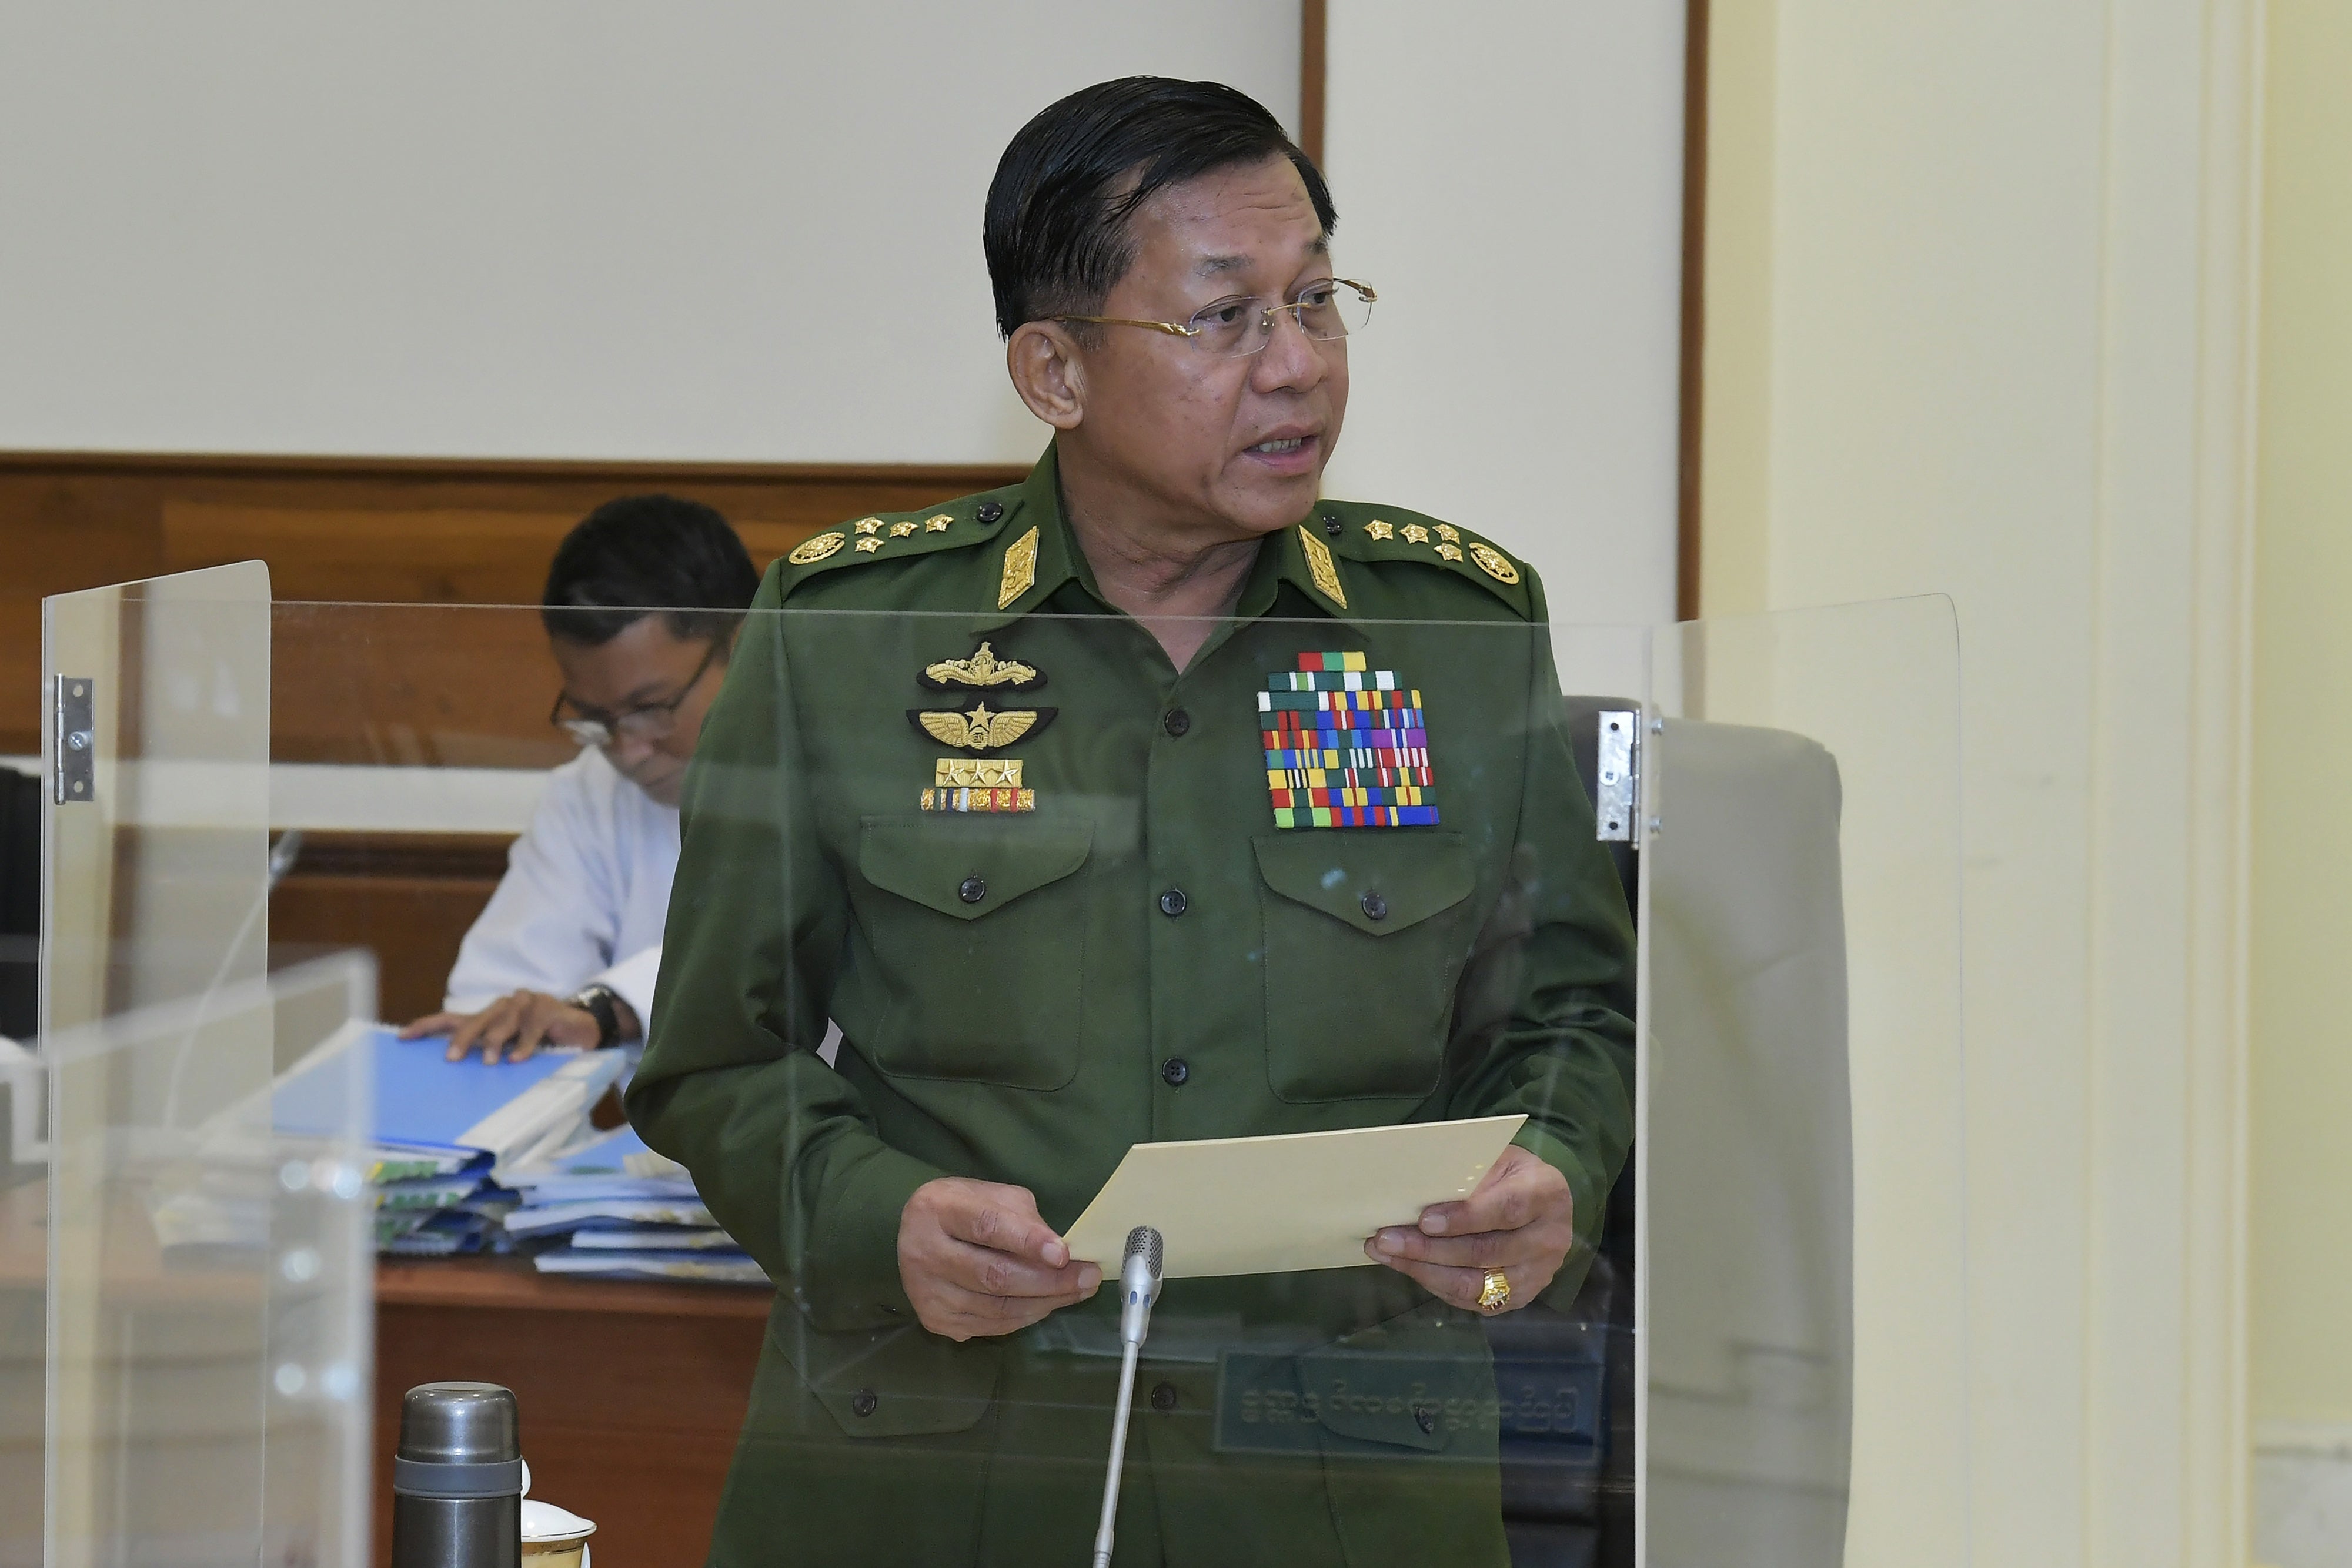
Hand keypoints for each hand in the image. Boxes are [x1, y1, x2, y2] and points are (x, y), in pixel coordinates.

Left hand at [400, 989, 636, 1063]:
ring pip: (504, 1020)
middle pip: (477, 1019)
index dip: (426, 1026)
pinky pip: (533, 1026)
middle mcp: (504, 1006)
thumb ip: (488, 1053)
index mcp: (489, 1016)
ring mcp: (527, 1003)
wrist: (582, 1030)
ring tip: (490, 1062)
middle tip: (453, 1058)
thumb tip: (457, 1073)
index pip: (452, 1018)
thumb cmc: (542, 1042)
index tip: (403, 1037)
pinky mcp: (549, 1007)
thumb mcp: (510, 1049)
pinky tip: (519, 1059)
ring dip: (496, 1041)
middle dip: (464, 1038)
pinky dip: (525, 1044)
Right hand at [897, 1177, 1100, 1341]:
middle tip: (1088, 1278)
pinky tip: (1047, 1304)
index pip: (986, 1226)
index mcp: (937, 1209)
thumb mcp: (993, 1196)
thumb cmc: (964, 1209)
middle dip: (1048, 1280)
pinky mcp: (934, 1320)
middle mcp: (923, 1253)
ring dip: (1044, 1302)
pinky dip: (1025, 1317)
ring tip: (1077, 1291)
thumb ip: (1023, 1219)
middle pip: (993, 1275)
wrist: (918, 1236)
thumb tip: (1061, 1254)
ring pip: (995, 1307)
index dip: (1027, 1241)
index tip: (1063, 1253)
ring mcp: (926, 1293)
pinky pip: (990, 1326)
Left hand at [1363, 1145, 1573, 1313]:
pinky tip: (1407, 1267)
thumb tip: (1412, 1190)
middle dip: (1429, 1249)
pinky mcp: (1520, 1297)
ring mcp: (1538, 1273)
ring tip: (1386, 1254)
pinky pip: (1471, 1299)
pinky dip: (1434, 1283)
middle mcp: (1550, 1238)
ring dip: (1423, 1270)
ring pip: (1474, 1282)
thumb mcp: (1495, 1158)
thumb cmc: (1509, 1174)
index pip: (1506, 1209)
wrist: (1540, 1204)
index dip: (1464, 1217)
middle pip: (1485, 1252)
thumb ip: (1464, 1173)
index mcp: (1547, 1193)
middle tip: (1385, 1239)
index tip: (1424, 1220)